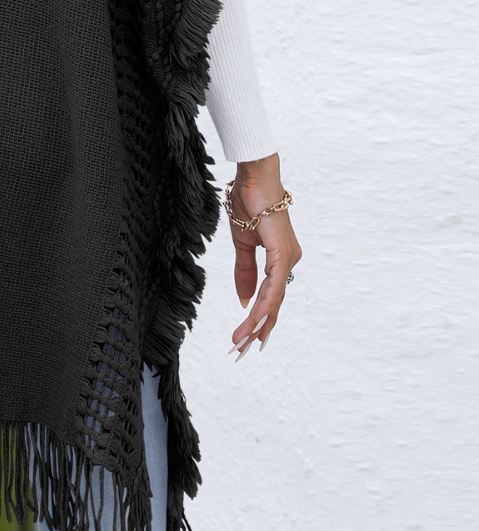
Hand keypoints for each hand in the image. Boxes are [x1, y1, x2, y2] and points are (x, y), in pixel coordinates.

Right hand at [227, 152, 300, 359]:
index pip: (270, 297)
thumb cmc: (249, 202)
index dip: (259, 319)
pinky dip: (262, 305)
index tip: (246, 340)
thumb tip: (243, 300)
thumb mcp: (242, 243)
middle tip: (243, 353)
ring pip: (273, 300)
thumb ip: (245, 271)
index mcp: (280, 259)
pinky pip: (273, 286)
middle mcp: (288, 262)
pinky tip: (253, 320)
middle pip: (274, 304)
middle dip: (258, 330)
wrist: (254, 177)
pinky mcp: (281, 253)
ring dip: (257, 323)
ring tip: (242, 343)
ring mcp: (287, 258)